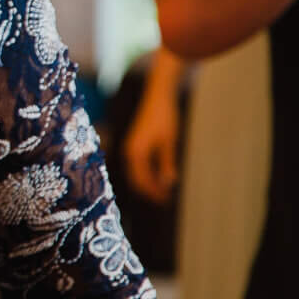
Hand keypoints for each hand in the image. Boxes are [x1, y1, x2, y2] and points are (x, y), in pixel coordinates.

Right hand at [122, 82, 178, 203]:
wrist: (158, 98)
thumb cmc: (164, 118)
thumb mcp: (169, 143)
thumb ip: (167, 163)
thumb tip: (168, 183)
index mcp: (135, 153)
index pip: (141, 180)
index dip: (153, 192)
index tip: (165, 200)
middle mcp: (129, 152)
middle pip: (136, 179)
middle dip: (149, 190)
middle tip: (165, 200)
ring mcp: (130, 148)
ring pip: (136, 173)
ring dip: (149, 182)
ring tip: (163, 190)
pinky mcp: (134, 144)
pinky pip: (138, 165)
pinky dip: (148, 173)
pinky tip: (159, 176)